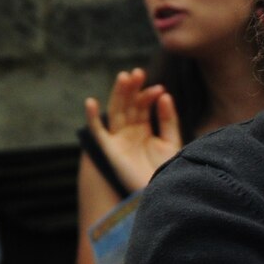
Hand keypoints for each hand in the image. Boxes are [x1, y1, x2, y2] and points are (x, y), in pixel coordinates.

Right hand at [84, 68, 183, 194]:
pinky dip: (92, 118)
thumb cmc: (169, 169)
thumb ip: (167, 118)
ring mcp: (118, 140)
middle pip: (127, 105)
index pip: (142, 106)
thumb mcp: (172, 140)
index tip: (160, 88)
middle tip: (138, 73)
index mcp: (143, 129)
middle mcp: (129, 132)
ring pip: (116, 112)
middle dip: (132, 88)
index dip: (148, 95)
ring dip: (118, 94)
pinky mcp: (110, 150)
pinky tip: (91, 102)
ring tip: (125, 77)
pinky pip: (98, 132)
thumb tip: (164, 94)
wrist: (164, 191)